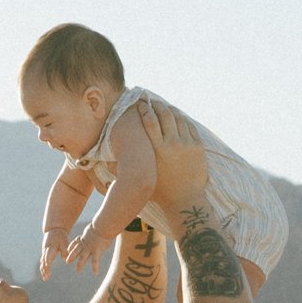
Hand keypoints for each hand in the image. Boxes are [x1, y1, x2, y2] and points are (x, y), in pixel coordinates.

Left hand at [58, 222, 104, 276]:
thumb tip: (101, 222)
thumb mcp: (97, 227)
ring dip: (80, 264)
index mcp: (84, 237)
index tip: (68, 250)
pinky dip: (95, 267)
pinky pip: (95, 261)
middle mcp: (85, 243)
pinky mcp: (96, 251)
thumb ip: (95, 228)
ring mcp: (90, 248)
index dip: (72, 246)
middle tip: (67, 261)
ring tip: (77, 271)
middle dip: (72, 256)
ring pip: (83, 257)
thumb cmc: (102, 225)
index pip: (76, 242)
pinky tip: (95, 273)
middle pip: (76, 250)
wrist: (103, 226)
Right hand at [129, 95, 208, 218]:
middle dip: (157, 104)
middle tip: (152, 101)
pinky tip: (177, 117)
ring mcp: (186, 144)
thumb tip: (104, 160)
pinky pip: (189, 126)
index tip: (140, 103)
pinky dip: (182, 118)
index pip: (149, 120)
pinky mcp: (197, 147)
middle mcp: (172, 144)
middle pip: (164, 114)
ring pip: (178, 117)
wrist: (184, 201)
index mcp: (156, 149)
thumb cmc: (158, 191)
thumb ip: (124, 167)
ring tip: (164, 107)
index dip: (144, 109)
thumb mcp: (139, 177)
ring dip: (170, 109)